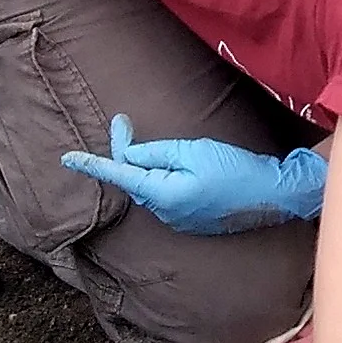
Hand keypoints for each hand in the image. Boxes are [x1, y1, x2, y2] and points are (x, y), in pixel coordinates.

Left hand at [60, 116, 326, 233]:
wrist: (274, 195)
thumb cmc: (236, 169)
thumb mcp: (193, 151)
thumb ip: (156, 153)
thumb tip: (128, 155)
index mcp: (162, 194)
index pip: (119, 175)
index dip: (93, 164)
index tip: (67, 158)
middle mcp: (164, 213)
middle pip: (134, 179)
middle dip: (127, 153)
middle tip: (124, 121)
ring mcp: (178, 221)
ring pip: (150, 187)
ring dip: (149, 166)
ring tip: (171, 147)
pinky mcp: (191, 221)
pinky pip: (166, 196)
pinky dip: (164, 178)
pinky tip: (183, 166)